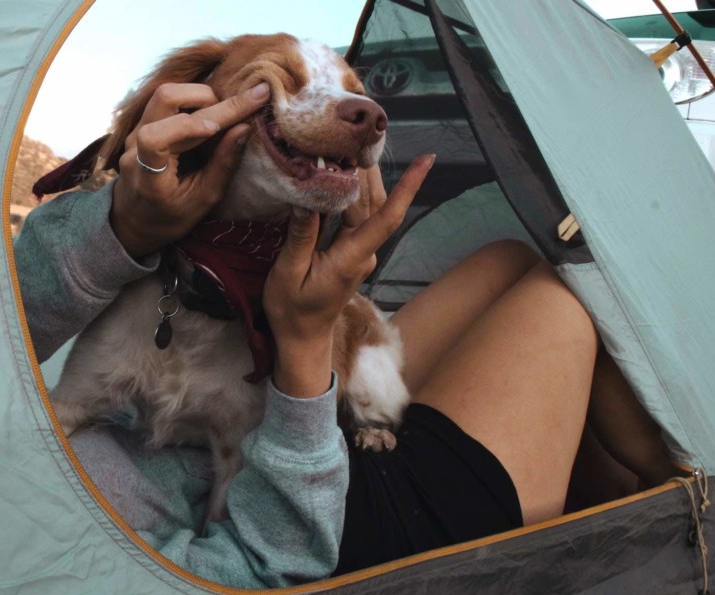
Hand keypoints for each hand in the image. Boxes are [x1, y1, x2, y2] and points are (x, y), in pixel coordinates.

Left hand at [110, 82, 270, 257]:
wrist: (132, 221)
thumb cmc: (169, 218)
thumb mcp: (202, 201)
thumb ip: (222, 165)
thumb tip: (245, 127)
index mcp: (147, 176)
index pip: (156, 138)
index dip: (191, 126)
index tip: (231, 124)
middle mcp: (134, 147)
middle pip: (165, 99)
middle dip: (206, 98)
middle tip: (233, 115)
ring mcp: (134, 132)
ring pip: (165, 94)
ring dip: (199, 96)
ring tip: (221, 116)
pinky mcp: (140, 125)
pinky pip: (165, 102)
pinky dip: (192, 102)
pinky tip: (208, 116)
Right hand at [264, 155, 435, 396]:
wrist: (302, 341)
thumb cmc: (292, 312)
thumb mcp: (288, 274)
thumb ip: (300, 237)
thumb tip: (308, 198)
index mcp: (352, 258)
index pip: (386, 217)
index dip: (408, 187)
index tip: (426, 160)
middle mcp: (363, 253)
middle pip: (376, 203)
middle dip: (374, 168)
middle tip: (364, 133)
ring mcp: (359, 254)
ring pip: (367, 208)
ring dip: (363, 178)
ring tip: (355, 146)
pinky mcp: (351, 254)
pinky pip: (356, 217)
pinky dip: (351, 194)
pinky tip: (342, 175)